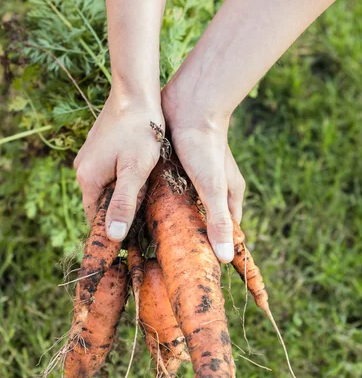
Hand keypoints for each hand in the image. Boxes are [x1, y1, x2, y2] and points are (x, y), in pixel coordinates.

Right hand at [74, 91, 163, 240]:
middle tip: (146, 203)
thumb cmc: (140, 132)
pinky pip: (109, 172)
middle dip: (121, 208)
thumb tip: (113, 236)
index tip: (133, 234)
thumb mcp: (135, 172)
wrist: (136, 94)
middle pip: (102, 202)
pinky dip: (123, 177)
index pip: (95, 218)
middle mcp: (82, 169)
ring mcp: (89, 157)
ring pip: (107, 187)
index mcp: (87, 179)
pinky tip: (140, 170)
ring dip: (124, 191)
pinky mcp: (98, 148)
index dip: (113, 228)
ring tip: (146, 185)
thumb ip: (124, 204)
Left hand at [162, 85, 244, 263]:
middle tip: (175, 264)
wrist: (189, 104)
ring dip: (175, 224)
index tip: (202, 274)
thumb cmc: (205, 146)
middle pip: (206, 224)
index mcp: (230, 198)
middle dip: (193, 241)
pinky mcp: (179, 171)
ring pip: (188, 211)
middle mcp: (215, 192)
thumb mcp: (211, 186)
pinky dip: (163, 206)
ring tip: (155, 246)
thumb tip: (225, 258)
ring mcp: (197, 181)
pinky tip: (147, 216)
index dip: (216, 253)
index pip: (227, 235)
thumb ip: (218, 221)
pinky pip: (172, 195)